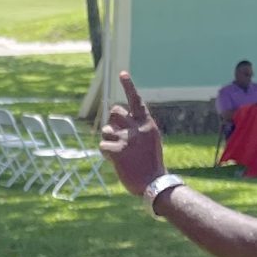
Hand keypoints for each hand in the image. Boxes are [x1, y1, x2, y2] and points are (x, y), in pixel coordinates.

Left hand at [100, 72, 165, 195]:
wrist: (154, 183)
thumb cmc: (150, 163)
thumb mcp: (148, 141)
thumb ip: (135, 129)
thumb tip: (113, 122)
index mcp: (147, 124)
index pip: (136, 101)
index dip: (128, 86)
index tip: (122, 73)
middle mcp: (137, 128)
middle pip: (114, 112)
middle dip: (112, 121)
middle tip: (116, 135)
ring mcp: (127, 139)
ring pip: (106, 130)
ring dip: (108, 140)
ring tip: (119, 153)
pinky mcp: (117, 151)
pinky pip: (102, 146)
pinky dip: (105, 154)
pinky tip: (114, 161)